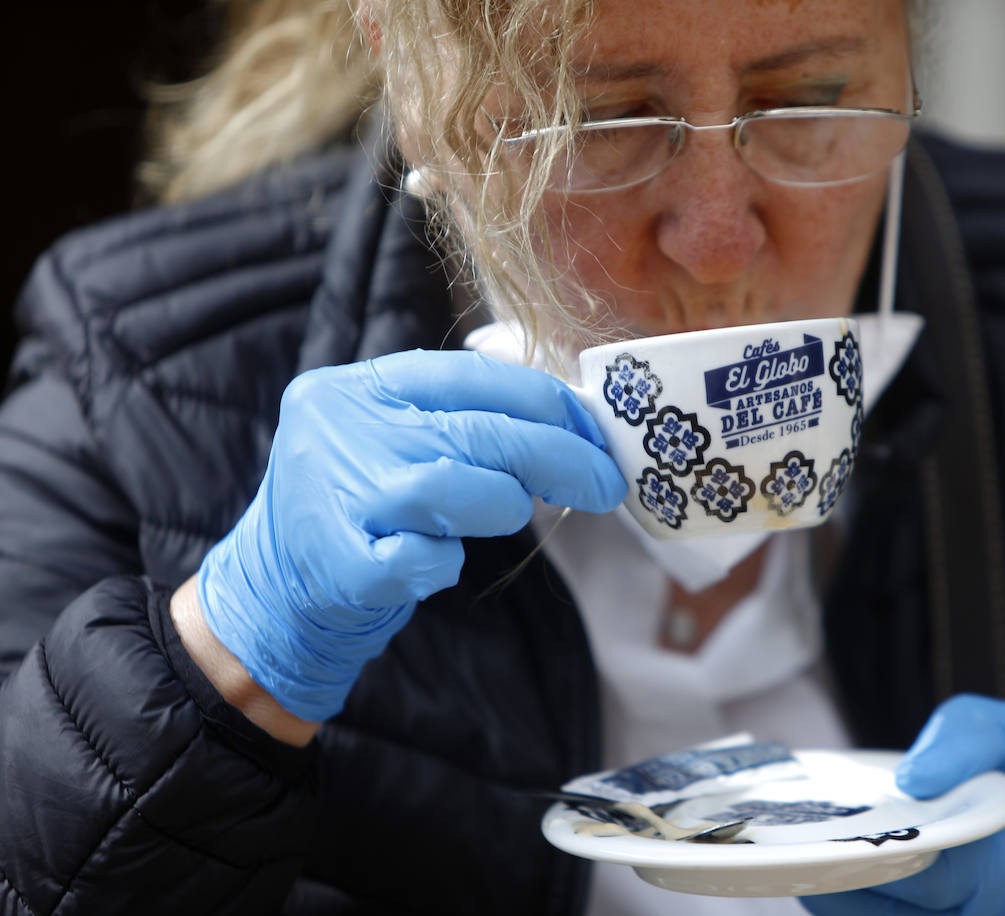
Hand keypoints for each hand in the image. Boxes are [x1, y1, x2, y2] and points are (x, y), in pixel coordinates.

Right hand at [197, 349, 625, 721]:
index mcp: (358, 387)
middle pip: (476, 432)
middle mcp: (339, 429)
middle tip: (606, 482)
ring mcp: (332, 496)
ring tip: (512, 515)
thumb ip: (462, 416)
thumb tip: (572, 415)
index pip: (470, 376)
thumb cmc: (361, 508)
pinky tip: (437, 563)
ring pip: (451, 487)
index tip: (593, 427)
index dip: (545, 400)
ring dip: (504, 503)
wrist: (275, 592)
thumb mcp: (395, 438)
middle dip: (559, 456)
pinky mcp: (338, 564)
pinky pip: (423, 559)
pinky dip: (445, 563)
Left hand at [803, 694, 1004, 915]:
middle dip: (842, 879)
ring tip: (811, 851)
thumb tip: (912, 774)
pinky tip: (857, 873)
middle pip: (907, 913)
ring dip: (858, 898)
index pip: (933, 872)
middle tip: (785, 841)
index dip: (866, 857)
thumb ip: (971, 737)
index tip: (808, 835)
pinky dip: (888, 905)